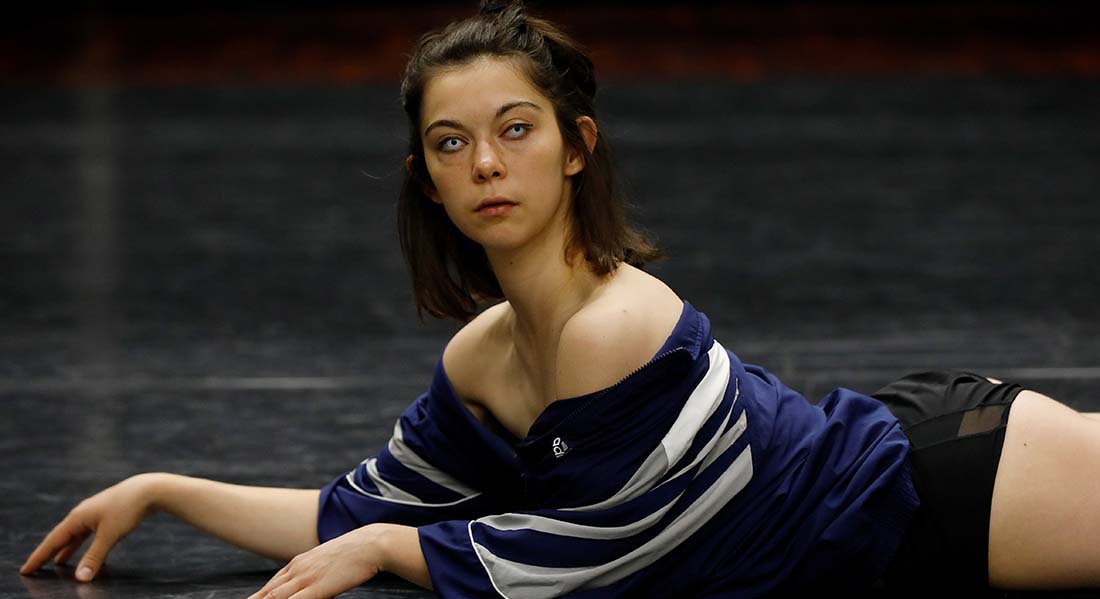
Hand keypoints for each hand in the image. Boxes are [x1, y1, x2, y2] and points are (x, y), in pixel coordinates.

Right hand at [19, 473, 161, 581]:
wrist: (149, 490)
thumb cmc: (128, 509)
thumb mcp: (109, 536)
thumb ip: (94, 557)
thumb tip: (81, 579)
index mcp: (77, 518)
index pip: (52, 541)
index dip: (39, 557)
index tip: (26, 569)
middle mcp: (83, 514)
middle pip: (61, 537)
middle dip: (48, 553)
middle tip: (35, 568)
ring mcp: (95, 513)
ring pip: (77, 535)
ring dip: (68, 549)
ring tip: (59, 562)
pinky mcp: (108, 514)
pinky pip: (91, 534)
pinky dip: (87, 545)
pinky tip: (92, 555)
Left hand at [247, 524, 387, 598]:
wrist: (371, 544)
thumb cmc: (354, 554)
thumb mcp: (326, 562)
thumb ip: (313, 573)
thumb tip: (310, 584)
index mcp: (298, 564)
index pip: (270, 586)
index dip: (258, 598)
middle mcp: (297, 570)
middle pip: (266, 594)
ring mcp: (305, 578)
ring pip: (274, 598)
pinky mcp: (316, 588)